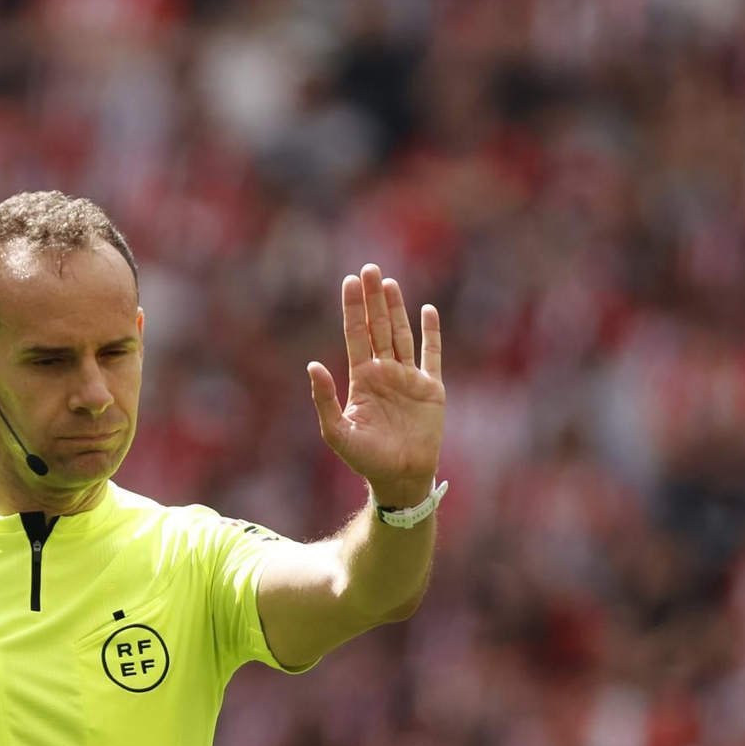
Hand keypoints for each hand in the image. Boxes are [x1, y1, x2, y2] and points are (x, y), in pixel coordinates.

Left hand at [307, 264, 445, 509]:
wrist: (400, 476)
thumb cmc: (365, 459)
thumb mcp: (337, 431)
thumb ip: (324, 399)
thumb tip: (312, 365)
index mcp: (362, 380)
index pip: (355, 336)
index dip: (353, 309)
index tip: (349, 282)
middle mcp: (384, 373)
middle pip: (378, 328)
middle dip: (372, 299)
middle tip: (368, 268)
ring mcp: (408, 378)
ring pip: (402, 335)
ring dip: (396, 309)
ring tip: (388, 283)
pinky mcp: (431, 388)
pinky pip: (432, 355)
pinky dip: (431, 333)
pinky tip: (427, 311)